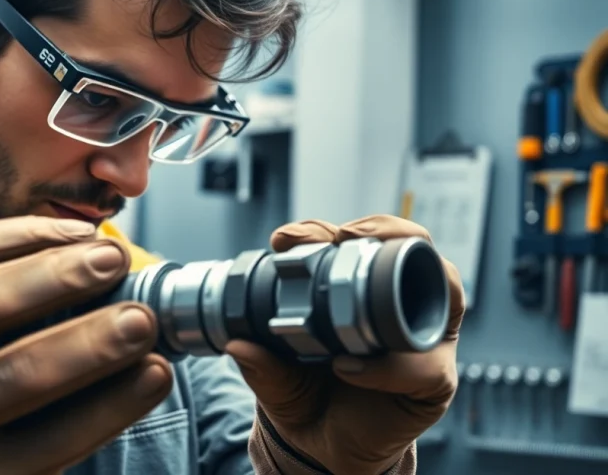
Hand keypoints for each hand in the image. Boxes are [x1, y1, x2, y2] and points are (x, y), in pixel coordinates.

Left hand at [226, 214, 464, 474]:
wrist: (323, 450)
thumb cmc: (307, 396)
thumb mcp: (274, 377)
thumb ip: (260, 362)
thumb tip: (236, 344)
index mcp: (360, 290)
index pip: (352, 241)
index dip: (321, 230)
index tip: (286, 238)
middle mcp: (399, 304)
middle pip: (410, 246)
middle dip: (378, 229)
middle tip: (339, 236)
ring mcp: (423, 338)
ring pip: (444, 287)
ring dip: (404, 276)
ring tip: (360, 290)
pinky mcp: (436, 379)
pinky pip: (426, 365)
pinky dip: (390, 366)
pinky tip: (350, 367)